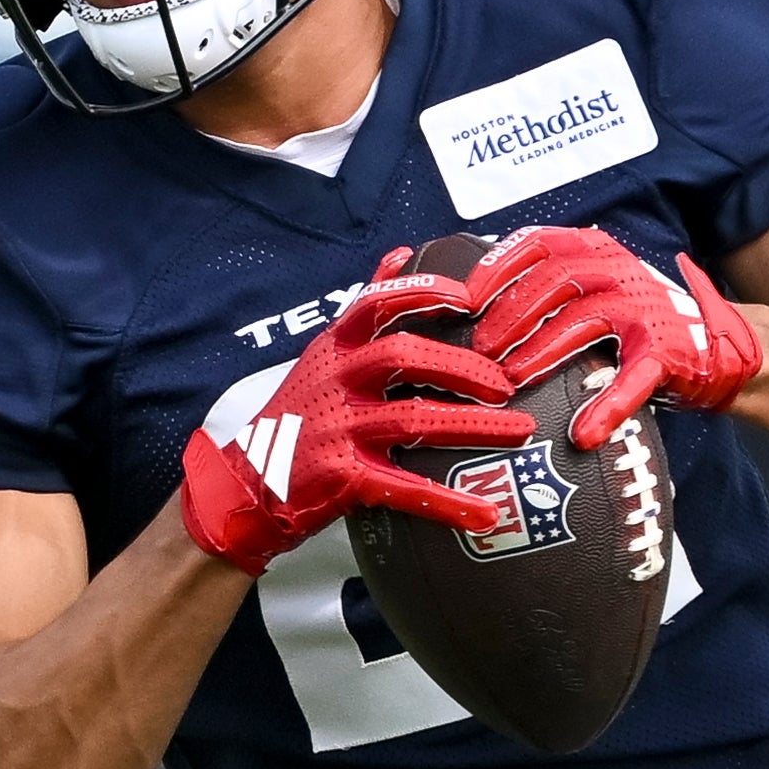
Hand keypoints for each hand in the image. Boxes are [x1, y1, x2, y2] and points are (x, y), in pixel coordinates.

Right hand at [179, 250, 538, 575]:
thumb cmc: (297, 417)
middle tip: (507, 383)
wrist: (246, 485)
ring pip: (414, 420)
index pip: (378, 304)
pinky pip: (405, 488)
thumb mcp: (324, 352)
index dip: (425, 294)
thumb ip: (365, 307)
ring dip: (473, 427)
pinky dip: (448, 504)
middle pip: (404, 357)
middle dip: (463, 367)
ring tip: (521, 432)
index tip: (469, 298)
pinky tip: (485, 514)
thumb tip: (401, 255)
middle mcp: (336, 381)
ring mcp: (337, 429)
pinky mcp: (342, 478)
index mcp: (336, 348)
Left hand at [467, 226, 764, 447]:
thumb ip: (549, 288)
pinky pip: (633, 379)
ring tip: (511, 381)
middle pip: (554, 281)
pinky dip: (608, 407)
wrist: (715, 346)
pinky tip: (585, 435)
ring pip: (584, 321)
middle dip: (510, 316)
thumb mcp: (594, 287)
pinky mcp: (666, 351)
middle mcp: (619, 271)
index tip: (463, 300)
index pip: (537, 243)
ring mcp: (644, 309)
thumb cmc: (635, 320)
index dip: (495, 268)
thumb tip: (475, 309)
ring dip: (542, 352)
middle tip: (479, 352)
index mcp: (595, 250)